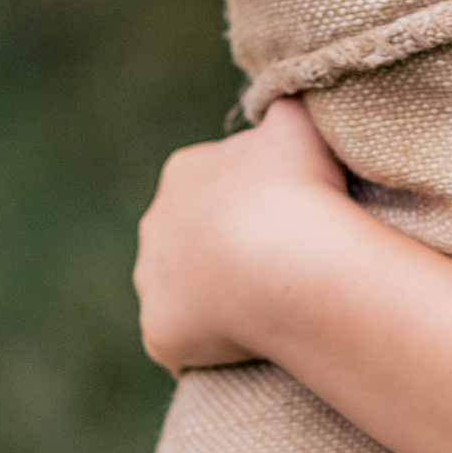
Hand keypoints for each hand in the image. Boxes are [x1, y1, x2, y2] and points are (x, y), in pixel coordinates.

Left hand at [134, 96, 353, 374]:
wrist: (287, 260)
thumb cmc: (298, 188)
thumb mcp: (298, 124)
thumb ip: (284, 109)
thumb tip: (281, 104)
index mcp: (184, 172)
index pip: (212, 187)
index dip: (251, 205)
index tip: (285, 219)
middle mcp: (155, 224)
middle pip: (190, 240)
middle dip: (223, 252)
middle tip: (276, 267)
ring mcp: (152, 281)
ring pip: (181, 291)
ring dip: (211, 299)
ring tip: (263, 308)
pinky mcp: (159, 331)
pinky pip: (183, 342)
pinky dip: (208, 346)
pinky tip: (245, 347)